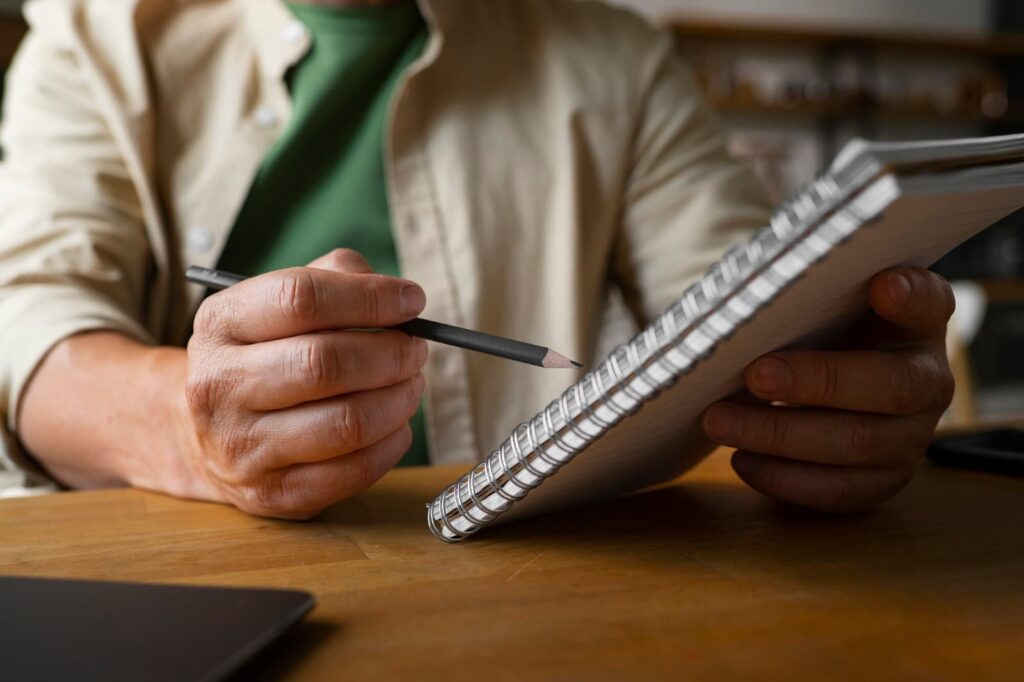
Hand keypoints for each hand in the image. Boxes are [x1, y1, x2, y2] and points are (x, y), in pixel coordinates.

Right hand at [181, 249, 427, 518]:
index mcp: (221, 323)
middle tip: (416, 349)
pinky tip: (396, 424)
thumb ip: (336, 278)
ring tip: (410, 385)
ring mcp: (241, 447)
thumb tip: (398, 297)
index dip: (369, 297)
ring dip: (399, 400)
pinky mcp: (272, 493)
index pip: (300, 298)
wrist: (202, 434)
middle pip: (325, 363)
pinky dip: (392, 443)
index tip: (413, 300)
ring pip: (348, 423)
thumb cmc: (264, 356)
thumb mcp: (278, 303)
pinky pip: (354, 471)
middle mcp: (219, 385)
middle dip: (391, 353)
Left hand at [701, 267, 955, 512]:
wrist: (829, 386)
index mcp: (918, 323)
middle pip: (889, 387)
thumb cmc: (820, 334)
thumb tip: (756, 298)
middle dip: (816, 382)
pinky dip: (784, 478)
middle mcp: (927, 382)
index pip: (929, 302)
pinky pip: (838, 490)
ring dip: (779, 435)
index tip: (882, 285)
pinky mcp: (883, 481)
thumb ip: (808, 293)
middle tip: (754, 375)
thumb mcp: (822, 305)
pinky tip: (741, 458)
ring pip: (855, 444)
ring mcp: (911, 438)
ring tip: (720, 421)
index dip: (910, 295)